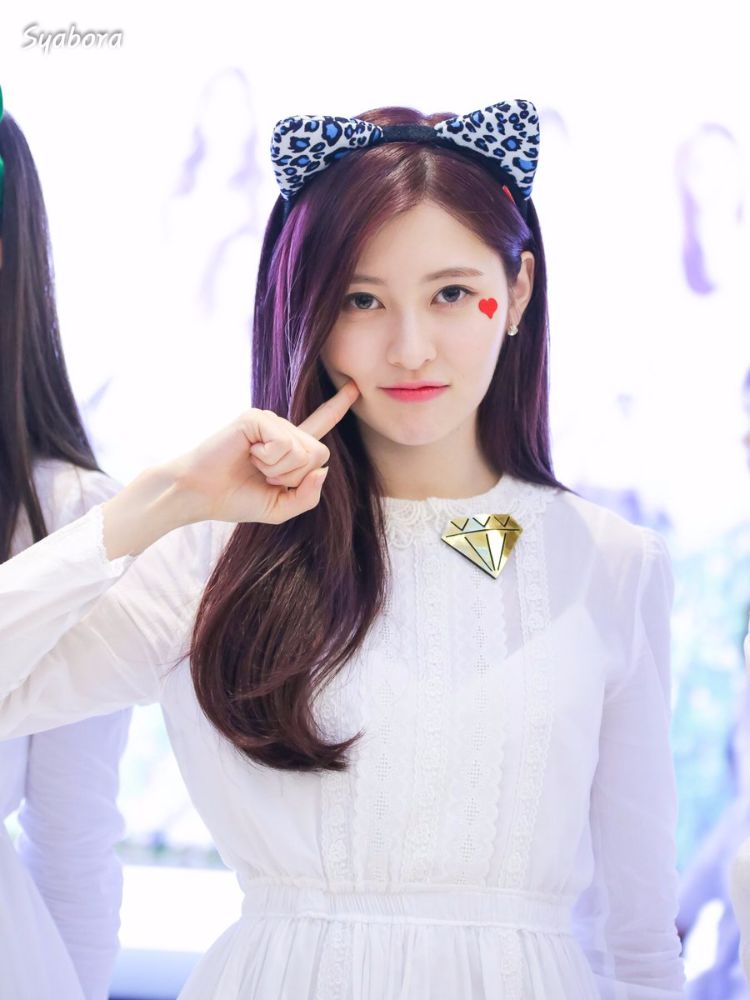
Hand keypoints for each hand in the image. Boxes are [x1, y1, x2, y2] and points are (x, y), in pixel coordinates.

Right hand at [166, 380, 359, 524]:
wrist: (200, 495)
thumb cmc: (235, 499)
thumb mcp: (280, 508)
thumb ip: (308, 496)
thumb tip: (323, 470)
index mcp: (288, 448)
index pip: (320, 426)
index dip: (337, 408)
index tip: (355, 389)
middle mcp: (281, 430)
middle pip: (318, 453)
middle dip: (294, 476)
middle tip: (263, 475)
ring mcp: (269, 420)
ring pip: (303, 451)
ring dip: (278, 470)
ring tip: (252, 465)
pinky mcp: (255, 417)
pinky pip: (284, 443)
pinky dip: (268, 459)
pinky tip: (248, 455)